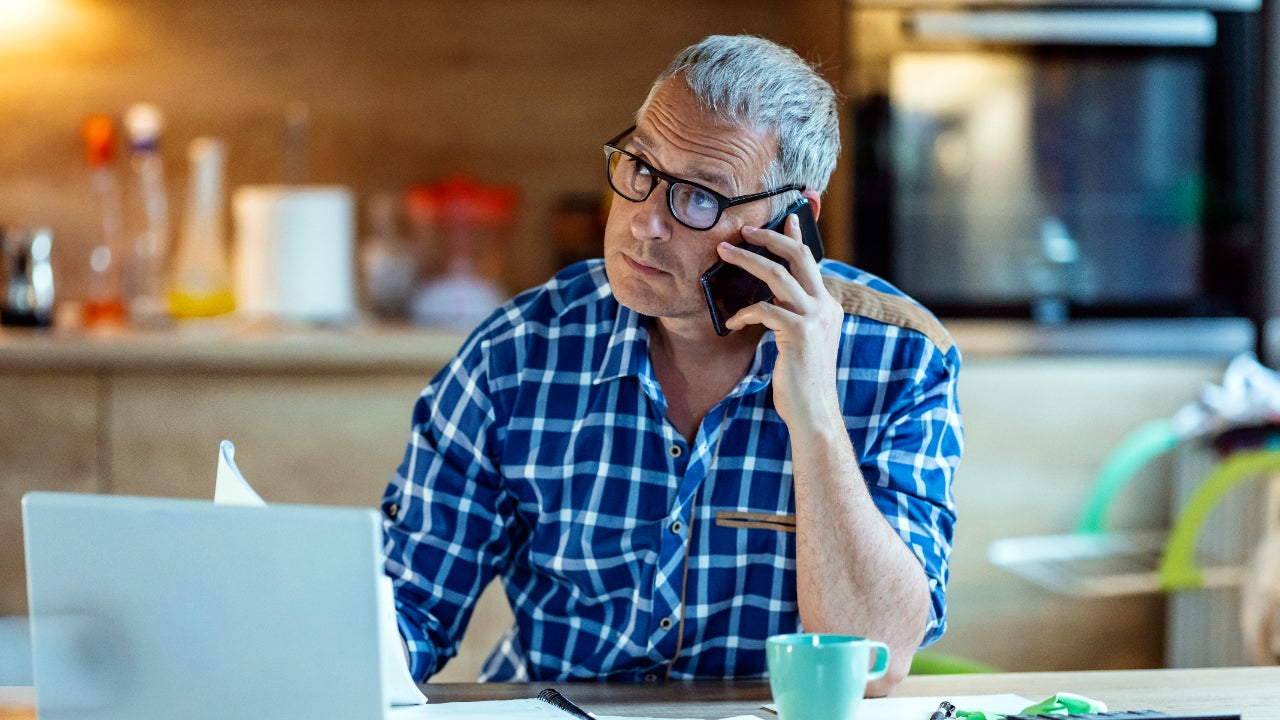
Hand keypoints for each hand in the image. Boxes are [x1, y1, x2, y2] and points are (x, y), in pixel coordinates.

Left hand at [716, 214, 844, 432]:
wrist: (813, 412)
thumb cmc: (801, 379)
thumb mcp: (801, 341)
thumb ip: (793, 315)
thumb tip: (772, 297)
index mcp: (828, 306)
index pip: (811, 262)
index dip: (797, 238)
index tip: (786, 218)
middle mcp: (826, 307)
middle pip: (798, 257)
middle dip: (769, 238)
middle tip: (742, 229)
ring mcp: (816, 318)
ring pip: (777, 275)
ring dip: (746, 261)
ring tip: (724, 253)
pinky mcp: (800, 333)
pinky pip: (763, 310)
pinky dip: (743, 314)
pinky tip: (731, 325)